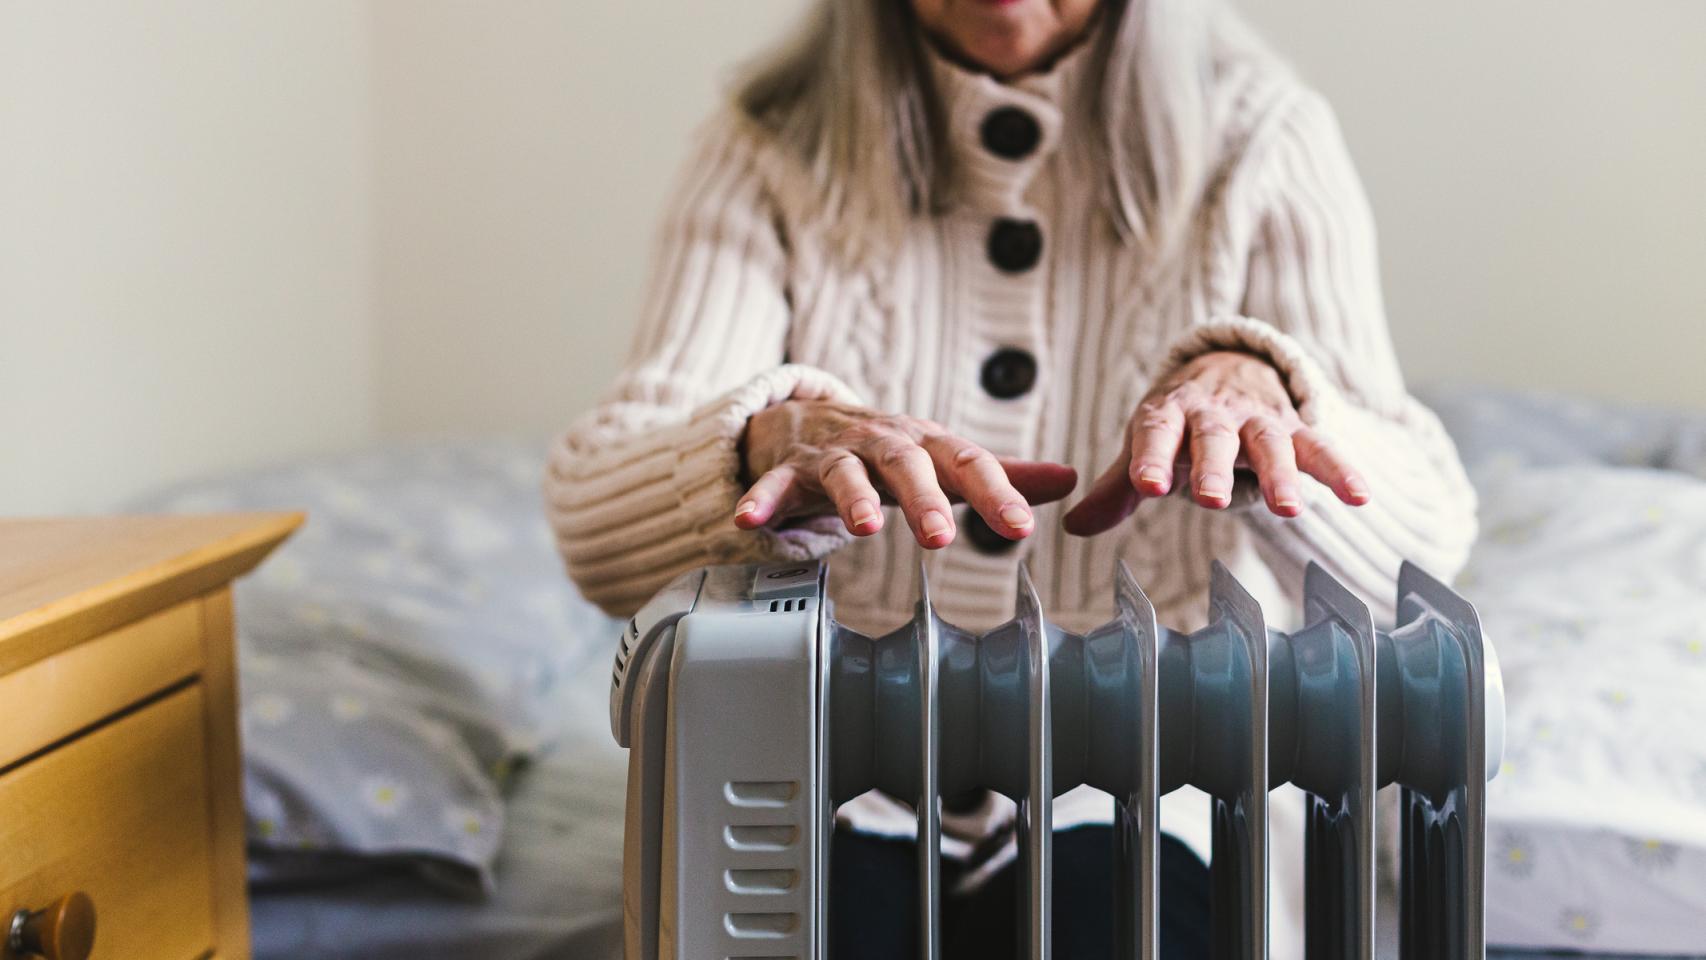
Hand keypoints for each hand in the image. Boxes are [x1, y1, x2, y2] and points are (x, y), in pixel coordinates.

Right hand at [735, 399, 1078, 548]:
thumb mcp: (943, 458)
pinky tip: (751, 521)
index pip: (967, 463)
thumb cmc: (888, 449)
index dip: (996, 494)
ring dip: (853, 498)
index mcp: (927, 443)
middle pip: (906, 464)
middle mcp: (882, 443)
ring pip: (845, 472)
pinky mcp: (790, 469)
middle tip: (941, 536)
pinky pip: (774, 485)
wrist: (810, 418)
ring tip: (862, 528)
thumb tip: (1069, 479)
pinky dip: (763, 500)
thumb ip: (999, 474)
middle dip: (925, 498)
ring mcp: (834, 454)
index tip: (1019, 527)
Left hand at [1062, 351, 1368, 535]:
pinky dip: (1342, 470)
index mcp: (1168, 414)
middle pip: (1214, 438)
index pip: (1155, 432)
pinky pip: (1321, 448)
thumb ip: (1115, 489)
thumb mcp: (1146, 445)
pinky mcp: (1296, 428)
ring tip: (1291, 510)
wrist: (1229, 369)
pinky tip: (1360, 496)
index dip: (1150, 458)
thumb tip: (1073, 527)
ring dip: (1281, 474)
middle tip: (1210, 500)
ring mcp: (1258, 419)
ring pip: (1271, 442)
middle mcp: (1214, 413)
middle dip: (1213, 468)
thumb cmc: (1179, 422)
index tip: (1146, 486)